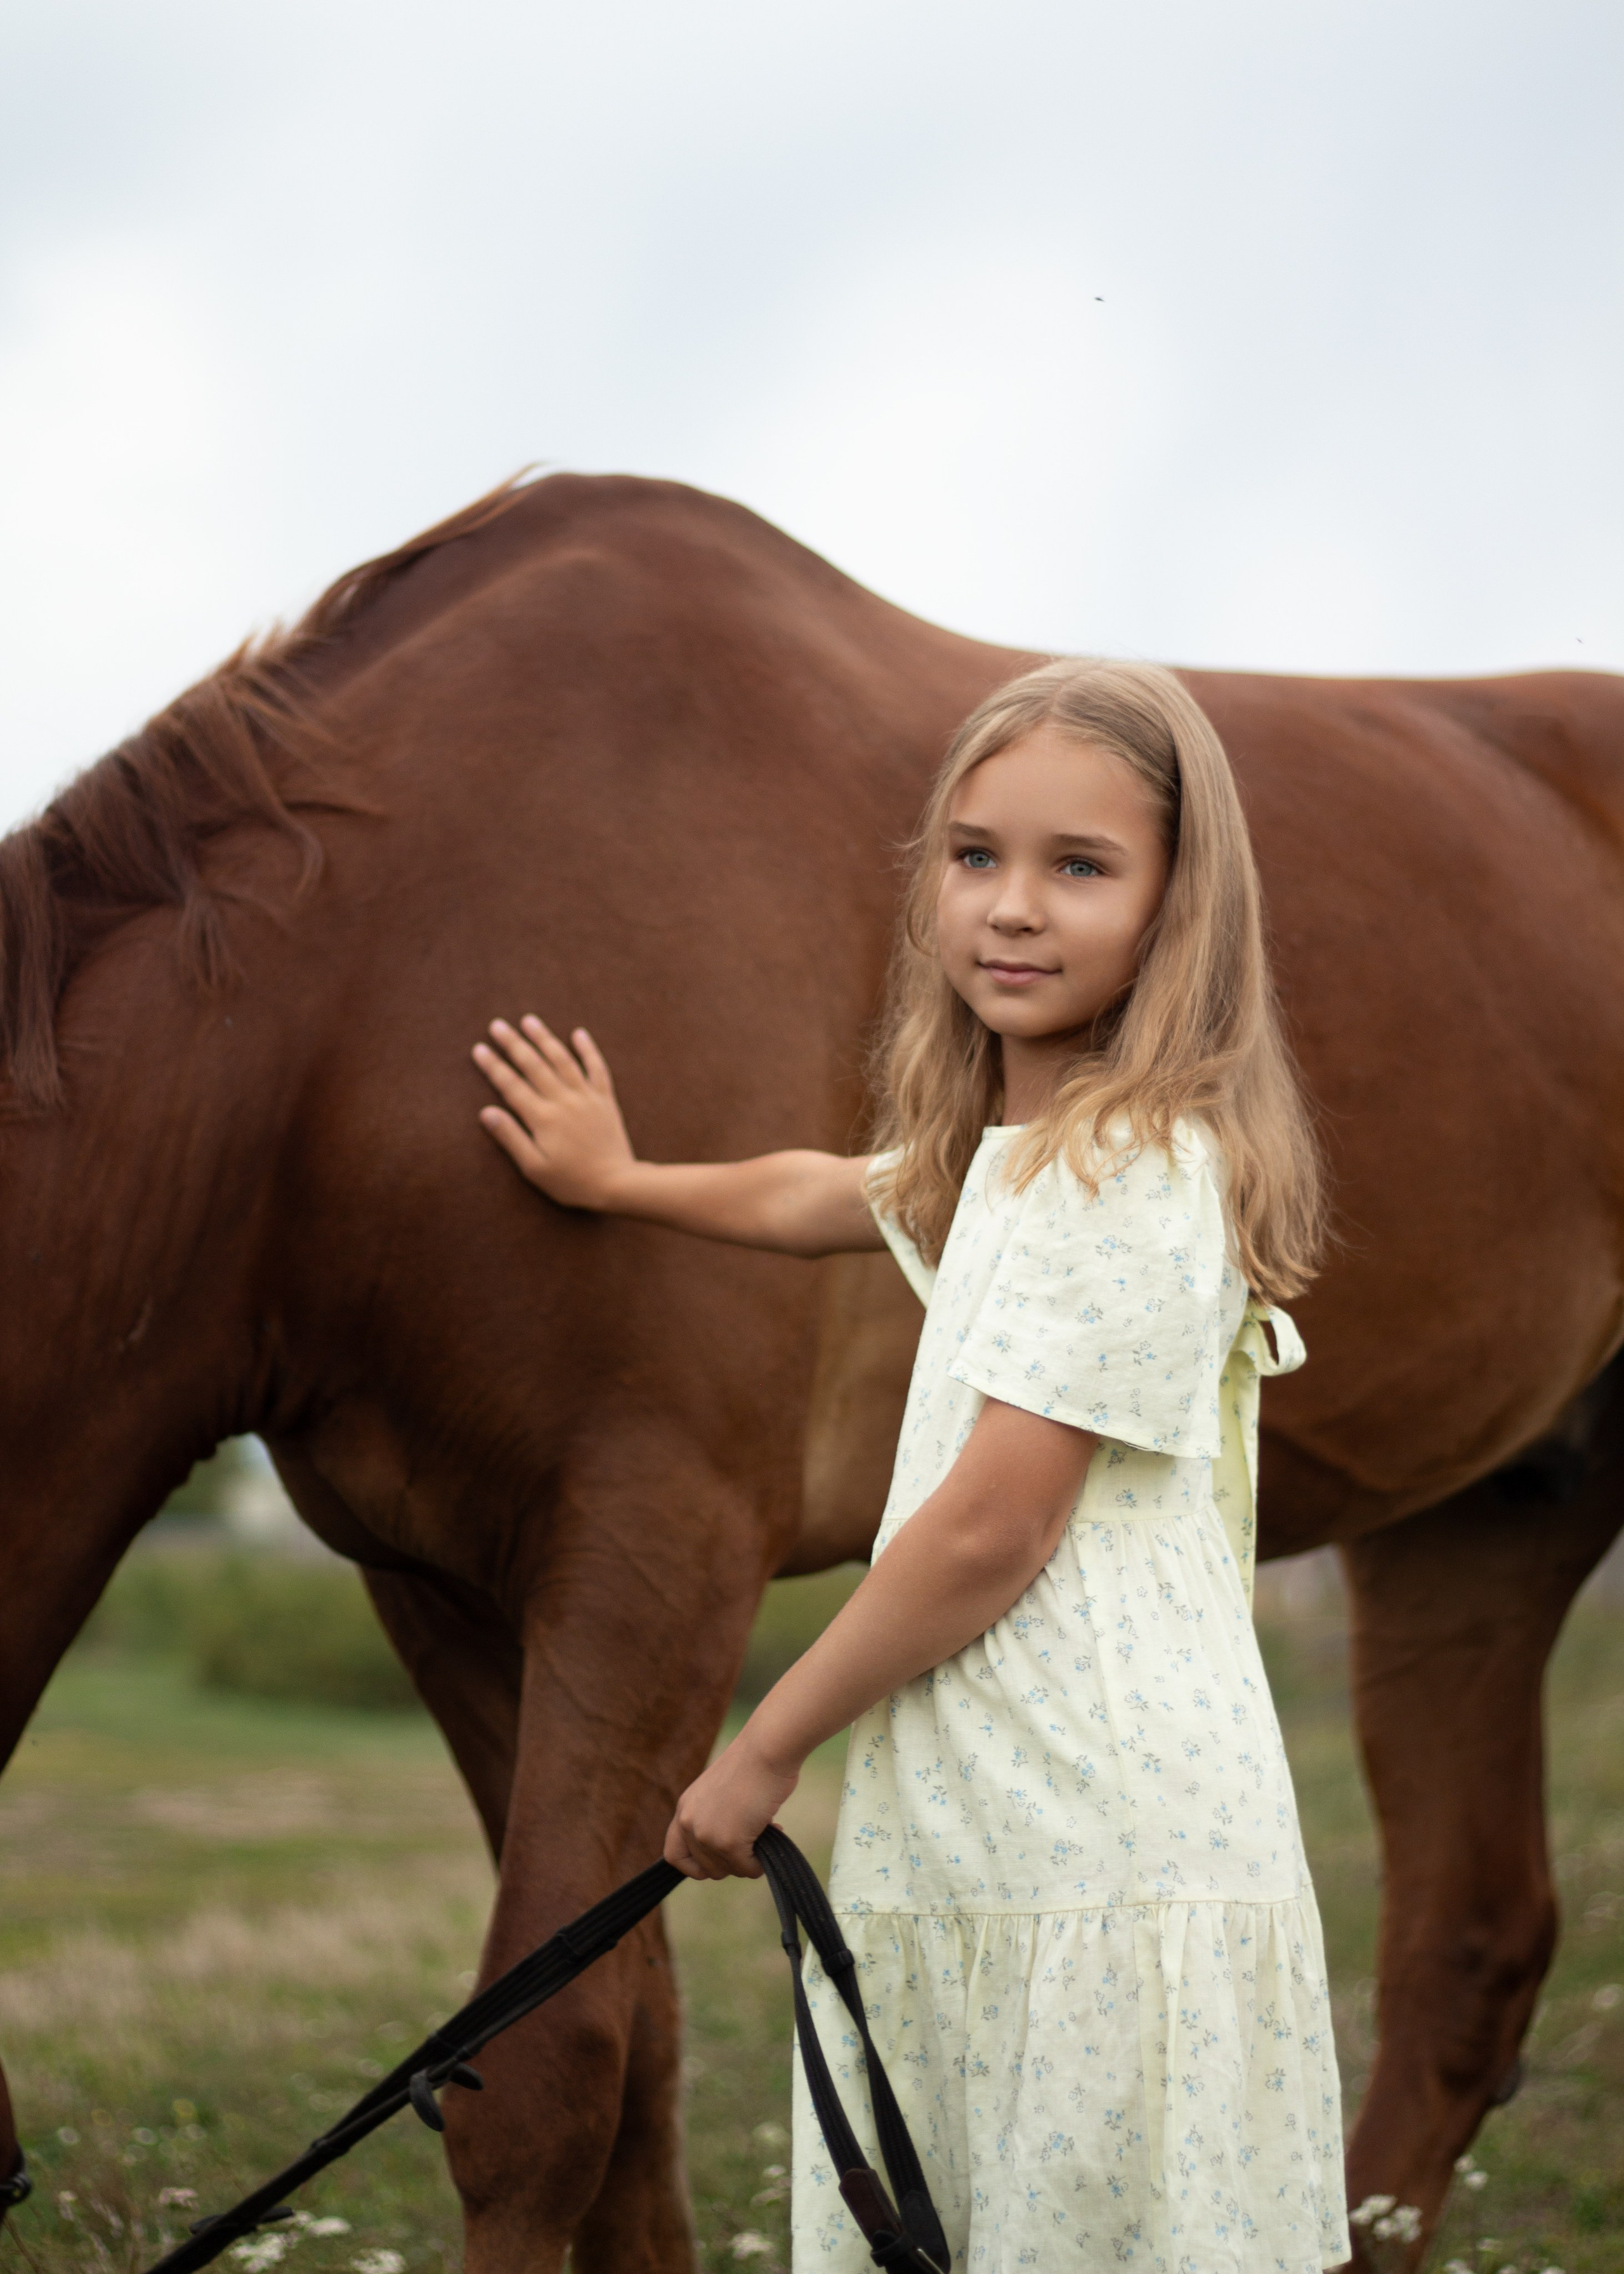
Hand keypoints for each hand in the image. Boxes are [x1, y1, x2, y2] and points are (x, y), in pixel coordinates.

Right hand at [473, 1017, 635, 1208]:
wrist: (617, 1184)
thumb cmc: (571, 1181)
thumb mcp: (534, 1168)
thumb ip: (511, 1137)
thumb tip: (487, 1112)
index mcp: (543, 1118)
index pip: (511, 1085)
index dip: (494, 1066)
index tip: (479, 1048)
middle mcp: (563, 1101)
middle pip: (534, 1065)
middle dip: (513, 1043)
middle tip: (497, 1025)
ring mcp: (586, 1097)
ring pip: (563, 1060)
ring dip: (545, 1038)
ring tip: (529, 1020)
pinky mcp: (605, 1100)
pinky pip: (597, 1068)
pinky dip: (588, 1050)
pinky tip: (579, 1033)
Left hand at [664, 1729, 799, 1880]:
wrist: (766, 1749)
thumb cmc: (753, 1764)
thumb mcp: (720, 1793)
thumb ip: (715, 1819)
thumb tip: (731, 1853)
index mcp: (685, 1807)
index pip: (674, 1855)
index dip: (695, 1866)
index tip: (719, 1860)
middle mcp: (689, 1822)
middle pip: (705, 1869)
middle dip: (730, 1862)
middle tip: (751, 1842)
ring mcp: (706, 1834)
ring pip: (727, 1870)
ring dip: (748, 1860)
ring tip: (765, 1832)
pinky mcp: (728, 1843)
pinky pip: (746, 1869)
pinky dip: (760, 1861)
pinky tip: (774, 1834)